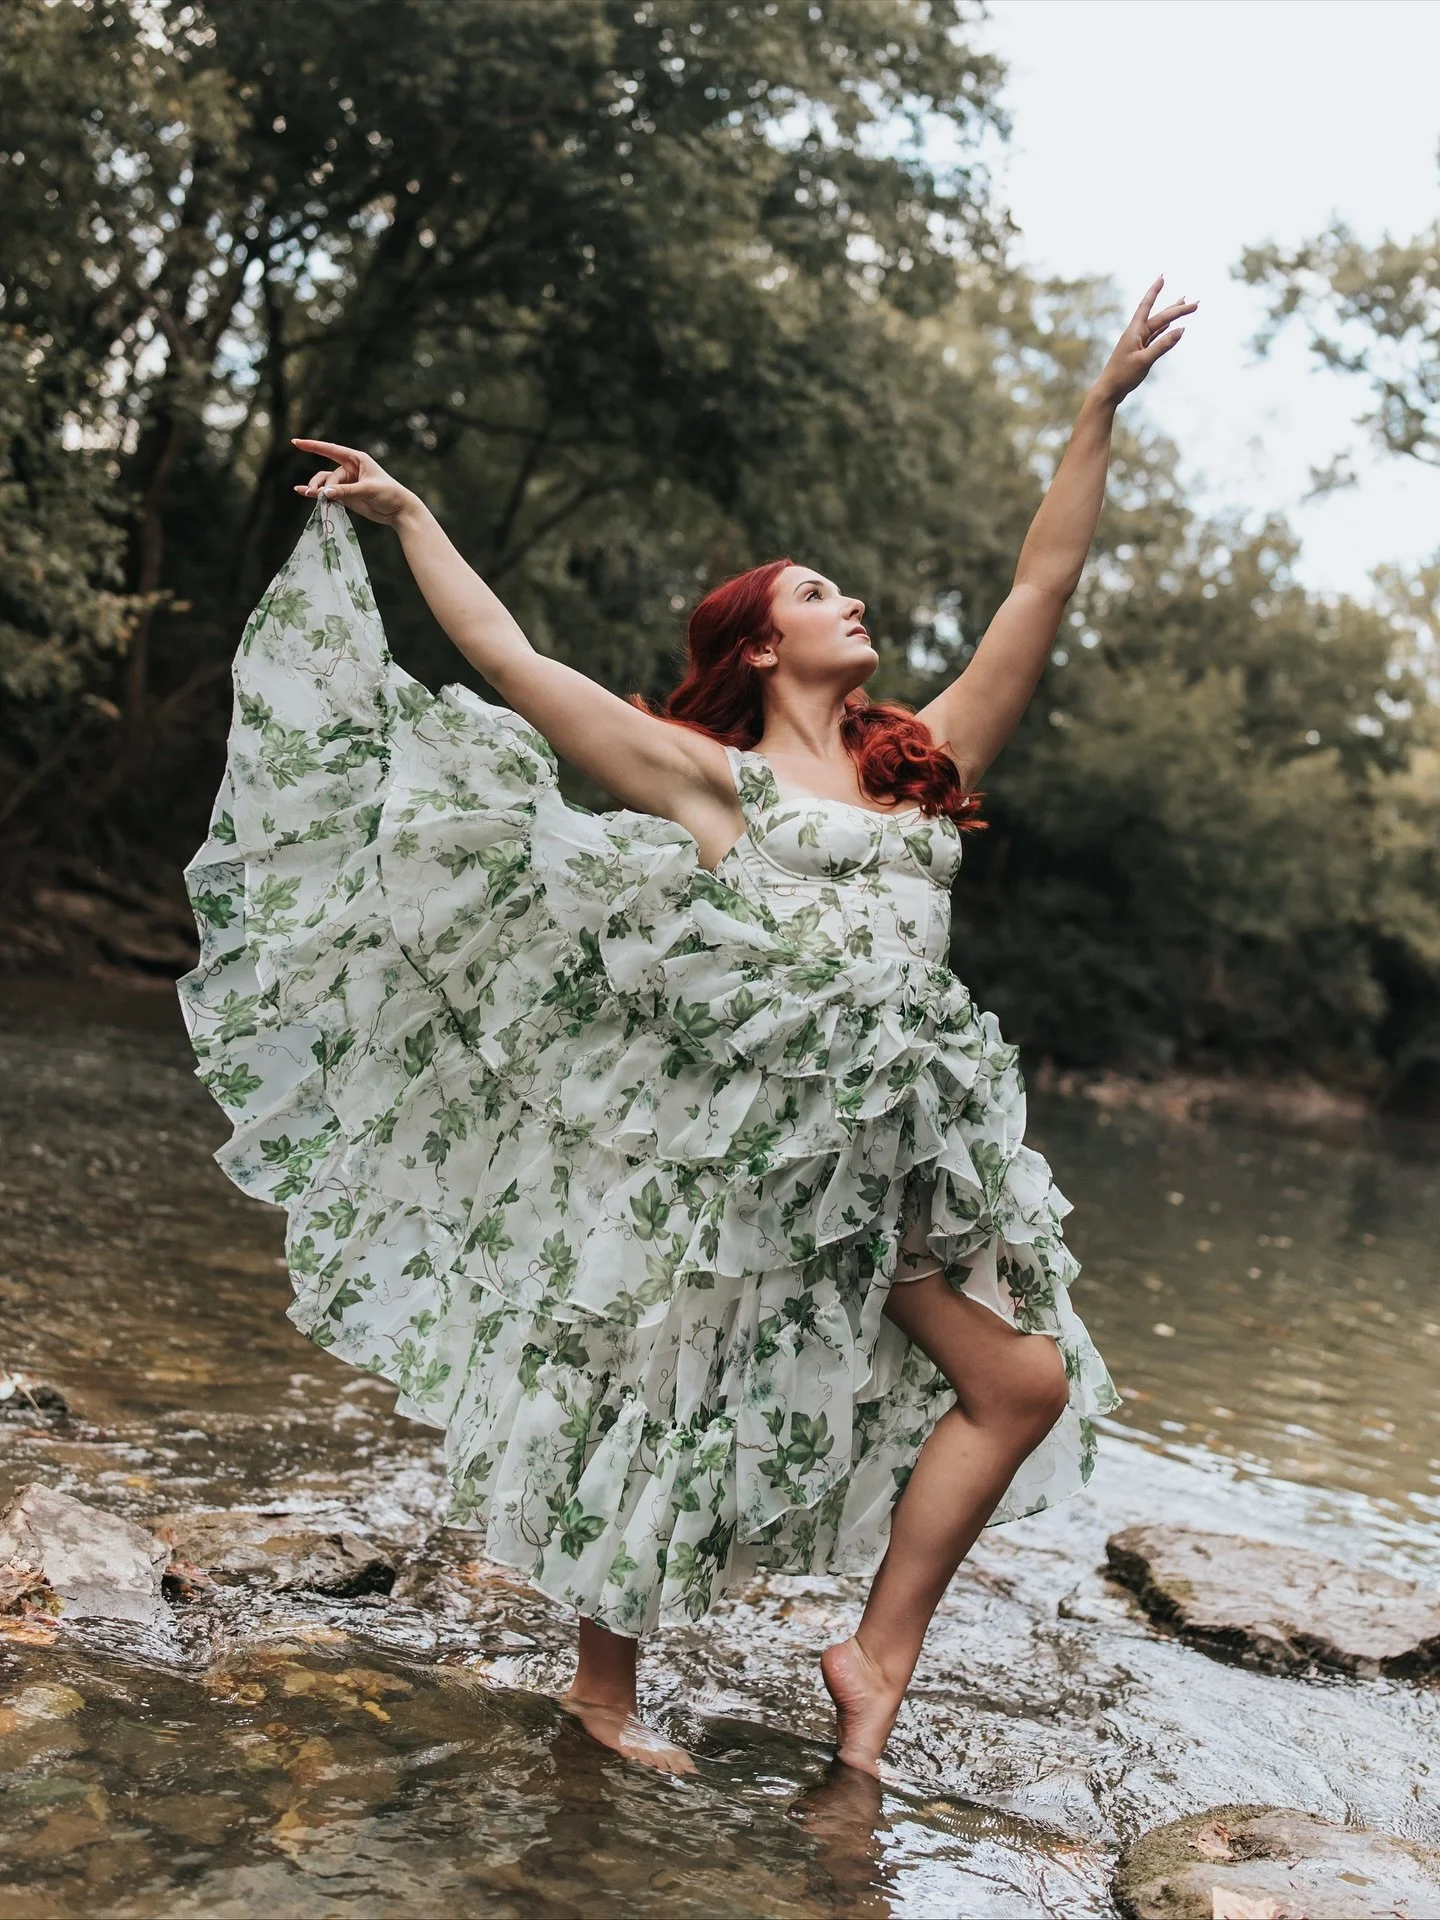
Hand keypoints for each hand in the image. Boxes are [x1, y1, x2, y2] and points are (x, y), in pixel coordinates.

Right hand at [290, 438, 416, 524]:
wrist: (398, 511)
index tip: (295, 442)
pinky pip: (327, 493)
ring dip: (318, 490)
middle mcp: (350, 469)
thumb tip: (325, 493)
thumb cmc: (388, 494)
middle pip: (329, 474)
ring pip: (325, 484)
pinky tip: (302, 492)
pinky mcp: (345, 496)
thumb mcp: (368, 489)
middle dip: (323, 484)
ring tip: (312, 496)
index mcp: (356, 459)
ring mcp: (347, 483)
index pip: (331, 450)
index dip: (313, 446)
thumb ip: (346, 491)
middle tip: (322, 496)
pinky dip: (316, 493)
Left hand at [1091, 277, 1196, 407]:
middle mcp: (1136, 333)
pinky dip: (1165, 329)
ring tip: (1184, 304)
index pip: (1147, 305)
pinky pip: (1155, 336)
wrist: (1109, 390)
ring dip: (1172, 315)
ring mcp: (1138, 342)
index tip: (1162, 276)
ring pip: (1159, 324)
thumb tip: (1182, 330)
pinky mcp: (1140, 351)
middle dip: (1178, 308)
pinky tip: (1171, 325)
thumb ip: (1163, 345)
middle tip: (1196, 304)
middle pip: (1160, 316)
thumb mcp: (1145, 360)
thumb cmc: (1123, 376)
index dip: (1155, 290)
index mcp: (1135, 331)